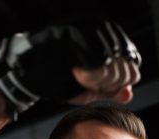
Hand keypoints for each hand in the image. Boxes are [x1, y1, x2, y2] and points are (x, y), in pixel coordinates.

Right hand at [0, 18, 141, 118]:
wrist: (27, 73)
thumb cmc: (58, 80)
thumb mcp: (88, 87)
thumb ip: (110, 90)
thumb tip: (129, 94)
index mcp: (105, 31)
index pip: (132, 58)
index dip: (122, 80)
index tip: (103, 88)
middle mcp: (97, 24)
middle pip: (123, 61)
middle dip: (111, 82)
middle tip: (92, 87)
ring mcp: (84, 27)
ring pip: (110, 64)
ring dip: (99, 80)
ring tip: (81, 80)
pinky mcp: (72, 32)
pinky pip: (93, 64)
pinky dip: (88, 76)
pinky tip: (75, 75)